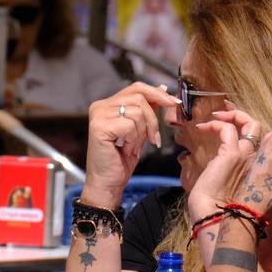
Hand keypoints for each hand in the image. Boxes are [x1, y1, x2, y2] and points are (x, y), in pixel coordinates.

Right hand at [80, 82, 178, 207]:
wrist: (108, 183)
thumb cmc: (120, 160)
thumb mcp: (139, 131)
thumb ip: (147, 110)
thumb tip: (162, 90)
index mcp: (108, 104)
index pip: (137, 88)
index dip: (157, 94)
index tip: (173, 103)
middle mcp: (100, 106)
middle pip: (140, 97)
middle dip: (153, 119)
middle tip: (153, 138)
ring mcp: (98, 115)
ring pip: (137, 111)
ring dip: (141, 133)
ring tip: (132, 146)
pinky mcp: (99, 126)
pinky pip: (130, 125)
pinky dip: (133, 140)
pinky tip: (125, 149)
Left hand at [187, 106, 263, 220]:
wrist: (218, 220)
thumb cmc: (224, 212)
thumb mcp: (227, 193)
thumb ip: (225, 177)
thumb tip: (203, 162)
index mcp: (261, 169)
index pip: (262, 144)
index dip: (249, 134)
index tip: (235, 127)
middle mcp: (259, 160)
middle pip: (261, 131)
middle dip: (245, 118)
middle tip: (231, 112)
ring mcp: (248, 155)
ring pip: (251, 125)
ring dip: (235, 115)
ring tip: (220, 113)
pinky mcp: (232, 154)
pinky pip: (227, 129)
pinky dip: (216, 124)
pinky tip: (202, 127)